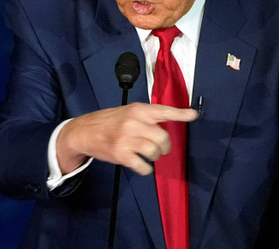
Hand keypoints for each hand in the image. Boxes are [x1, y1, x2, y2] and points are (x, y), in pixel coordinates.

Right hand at [56, 102, 197, 174]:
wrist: (84, 131)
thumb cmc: (110, 121)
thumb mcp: (129, 111)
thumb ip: (147, 115)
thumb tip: (171, 120)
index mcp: (138, 110)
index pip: (164, 110)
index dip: (180, 113)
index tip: (193, 115)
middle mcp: (134, 122)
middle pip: (163, 137)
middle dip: (165, 146)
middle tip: (160, 147)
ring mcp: (127, 139)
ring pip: (154, 152)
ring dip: (155, 157)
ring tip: (149, 155)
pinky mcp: (120, 154)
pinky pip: (143, 166)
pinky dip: (146, 169)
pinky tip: (142, 165)